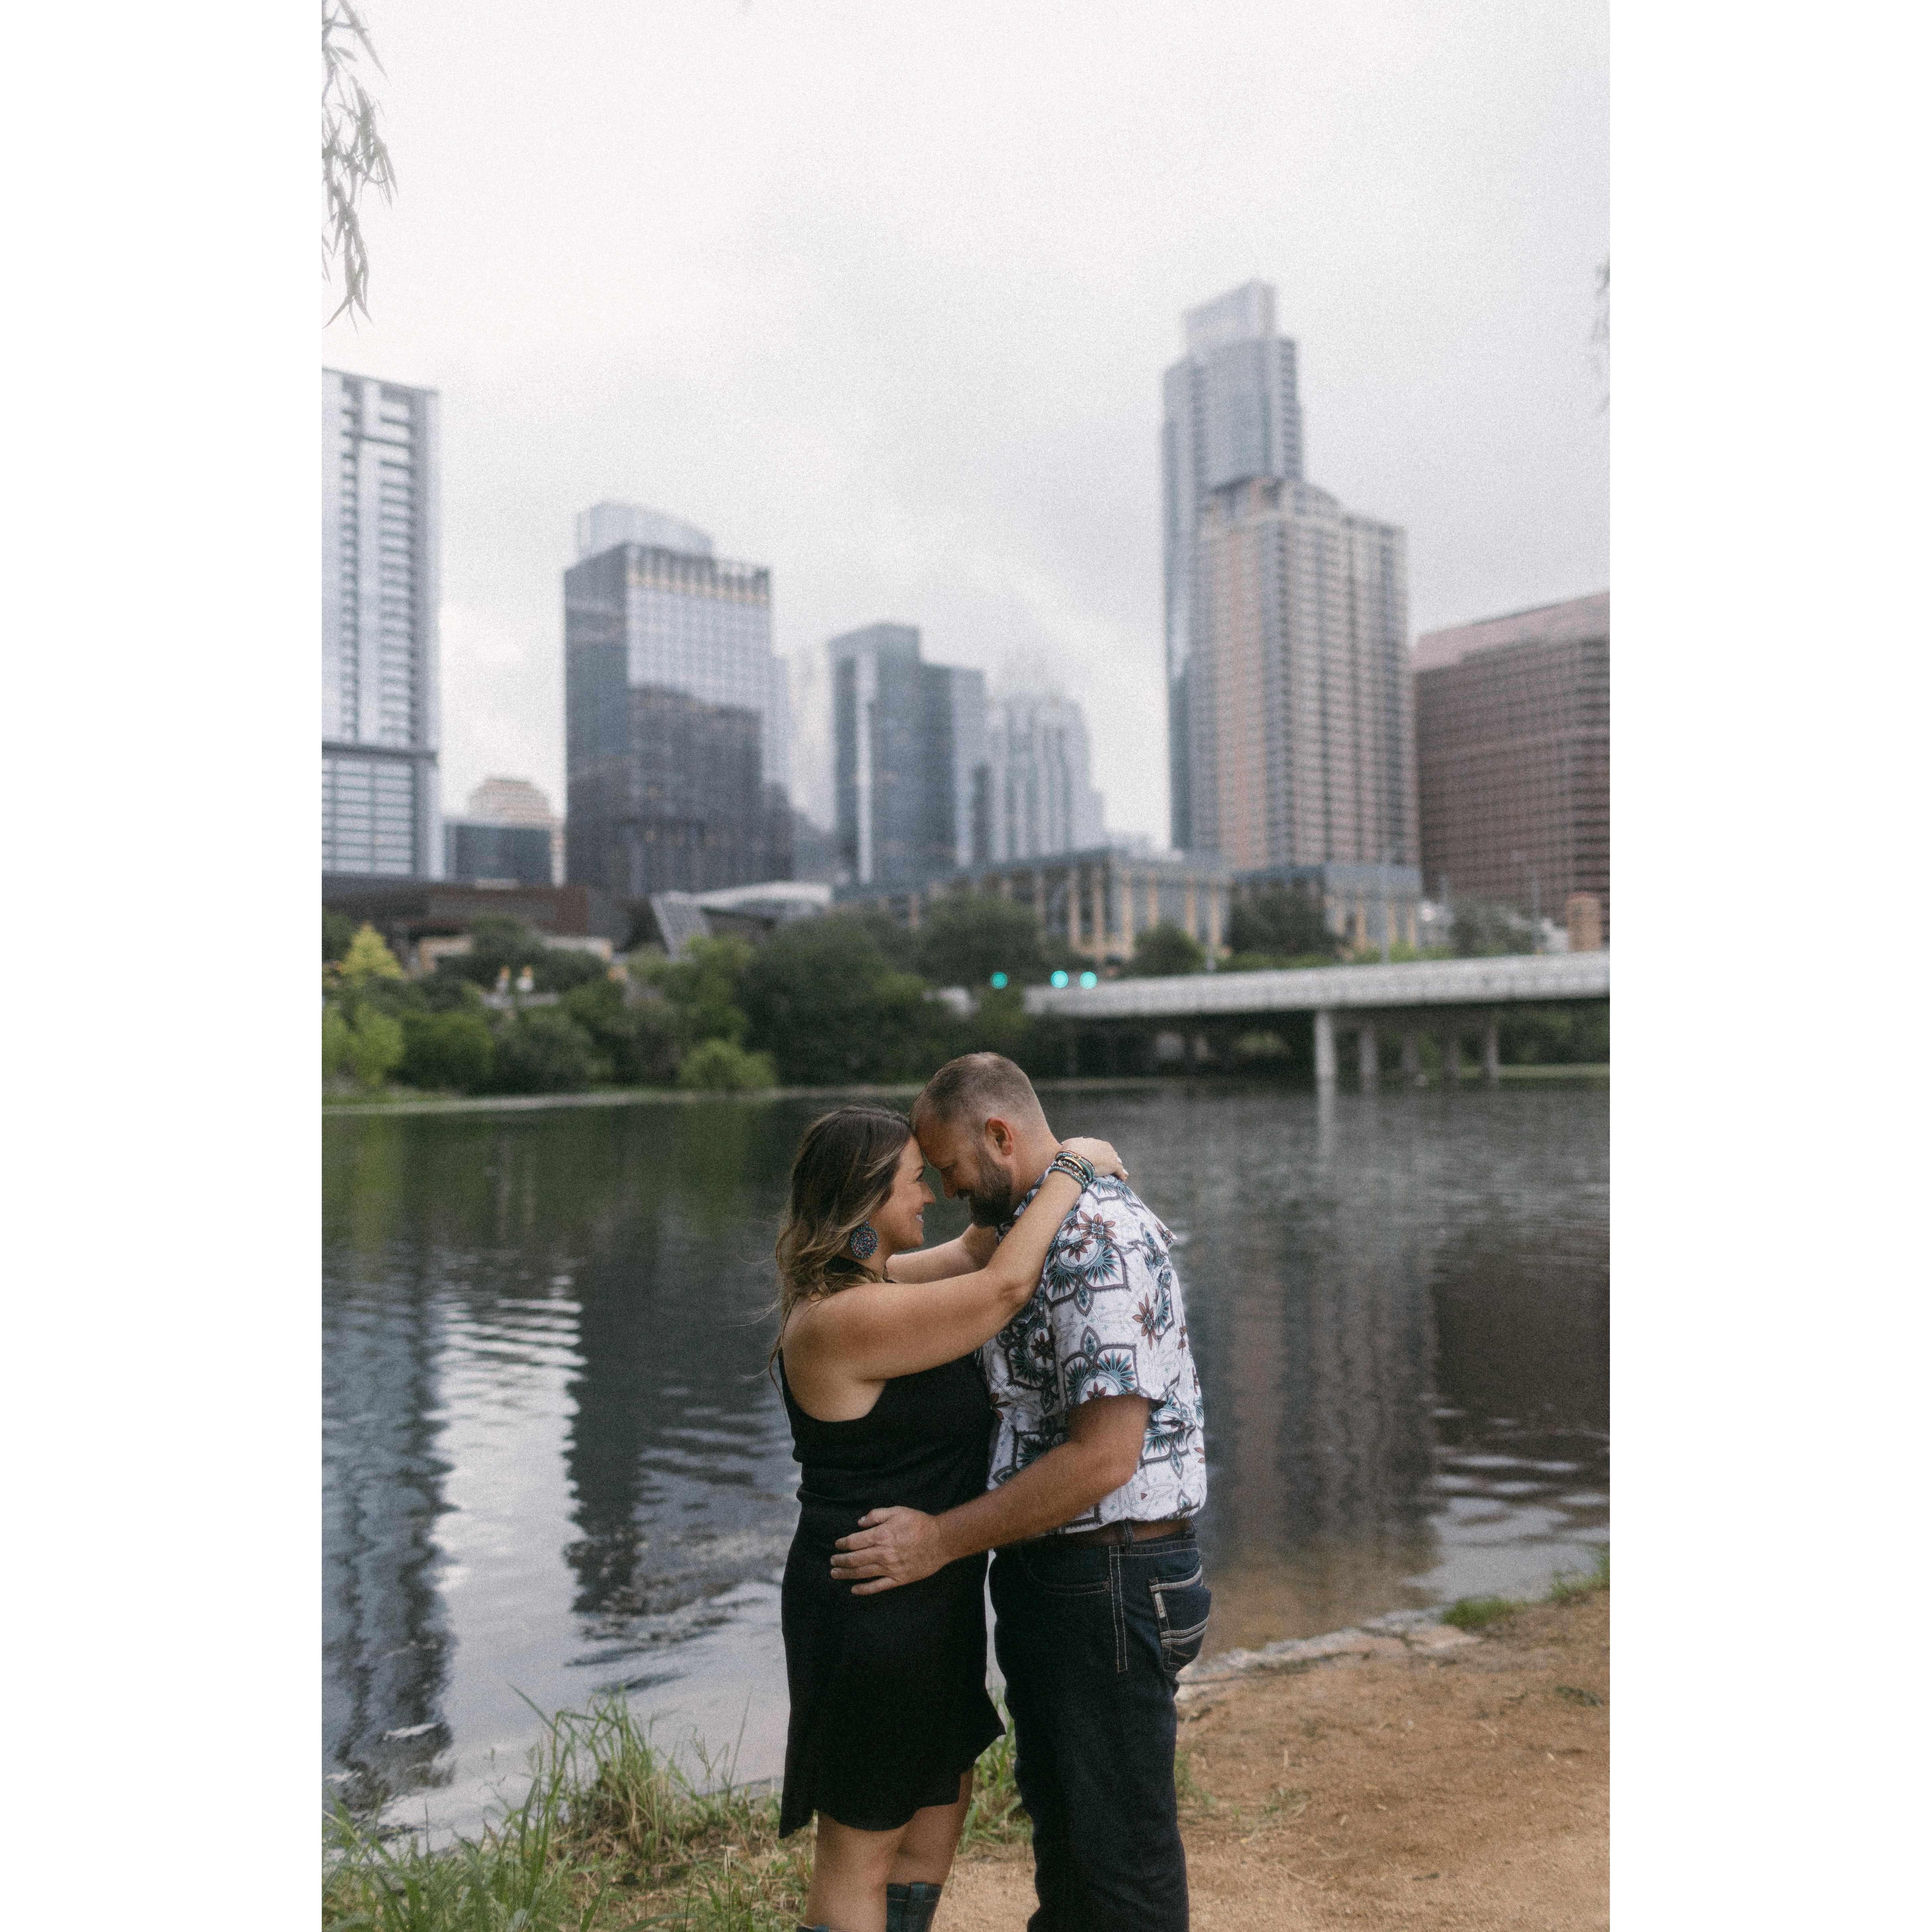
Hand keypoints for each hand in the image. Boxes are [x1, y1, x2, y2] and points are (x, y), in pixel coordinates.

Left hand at [830, 1506, 950, 1594]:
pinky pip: (877, 1587)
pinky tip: (854, 1590)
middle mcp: (882, 1553)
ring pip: (862, 1573)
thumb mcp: (897, 1511)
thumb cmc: (919, 1523)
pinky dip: (864, 1589)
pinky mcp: (898, 1579)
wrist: (941, 1540)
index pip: (854, 1542)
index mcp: (881, 1535)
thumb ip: (876, 1515)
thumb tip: (859, 1523)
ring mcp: (890, 1569)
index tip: (837, 1544)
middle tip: (832, 1560)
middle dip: (840, 1560)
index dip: (842, 1543)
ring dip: (846, 1574)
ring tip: (835, 1573)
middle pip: (854, 1559)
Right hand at [1061, 1135, 1126, 1179]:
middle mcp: (1105, 1147)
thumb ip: (1072, 1144)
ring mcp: (1110, 1156)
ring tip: (1117, 1172)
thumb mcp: (1069, 1143)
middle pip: (1110, 1153)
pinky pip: (1120, 1171)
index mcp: (1095, 1142)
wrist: (1076, 1159)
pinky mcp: (1114, 1166)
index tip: (1098, 1158)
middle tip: (1108, 1166)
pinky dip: (1121, 1175)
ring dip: (1117, 1166)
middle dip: (1110, 1159)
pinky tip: (1122, 1179)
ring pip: (1117, 1161)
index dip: (1100, 1154)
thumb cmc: (1071, 1152)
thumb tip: (1069, 1145)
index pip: (1101, 1147)